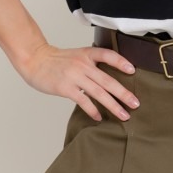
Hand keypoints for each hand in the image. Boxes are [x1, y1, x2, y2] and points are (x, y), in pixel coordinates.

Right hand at [16, 43, 139, 121]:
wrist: (36, 60)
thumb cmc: (58, 61)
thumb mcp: (77, 55)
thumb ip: (92, 63)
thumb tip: (109, 79)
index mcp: (87, 54)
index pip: (108, 55)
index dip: (121, 62)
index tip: (133, 70)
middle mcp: (83, 64)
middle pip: (108, 80)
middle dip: (124, 93)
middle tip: (136, 104)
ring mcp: (74, 76)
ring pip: (99, 92)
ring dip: (113, 105)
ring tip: (124, 115)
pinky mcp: (65, 88)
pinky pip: (83, 101)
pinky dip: (92, 110)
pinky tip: (99, 118)